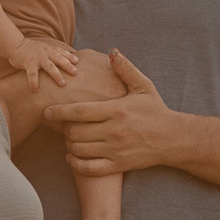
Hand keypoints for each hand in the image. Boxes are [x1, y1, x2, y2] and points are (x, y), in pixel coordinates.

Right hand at [11, 37, 80, 88]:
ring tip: (63, 83)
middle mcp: (46, 52)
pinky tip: (35, 90)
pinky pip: (32, 74)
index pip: (61, 52)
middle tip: (75, 73)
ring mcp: (38, 58)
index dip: (69, 56)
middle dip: (67, 65)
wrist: (16, 44)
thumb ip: (53, 53)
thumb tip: (65, 60)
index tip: (77, 61)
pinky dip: (34, 82)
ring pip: (49, 66)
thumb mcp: (44, 48)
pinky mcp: (29, 63)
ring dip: (57, 75)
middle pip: (59, 59)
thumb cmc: (31, 49)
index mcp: (50, 49)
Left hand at [42, 51, 185, 176]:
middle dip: (62, 128)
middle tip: (60, 124)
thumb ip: (125, 69)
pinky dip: (75, 163)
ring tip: (68, 137)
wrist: (173, 139)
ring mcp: (115, 150)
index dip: (58, 112)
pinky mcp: (118, 166)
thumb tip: (112, 51)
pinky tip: (72, 156)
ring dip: (68, 144)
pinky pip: (89, 168)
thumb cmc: (155, 110)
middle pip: (74, 132)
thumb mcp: (143, 86)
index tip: (46, 110)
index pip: (79, 112)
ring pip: (78, 150)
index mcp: (116, 110)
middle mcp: (114, 132)